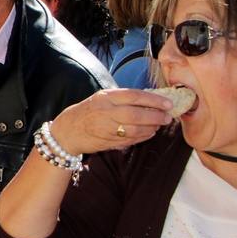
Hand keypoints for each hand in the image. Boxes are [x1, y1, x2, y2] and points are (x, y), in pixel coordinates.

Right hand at [48, 88, 174, 156]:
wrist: (69, 130)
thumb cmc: (89, 111)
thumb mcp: (102, 98)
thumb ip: (122, 99)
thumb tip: (150, 99)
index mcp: (106, 97)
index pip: (134, 96)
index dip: (153, 99)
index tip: (168, 103)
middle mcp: (106, 112)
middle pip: (136, 114)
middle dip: (155, 116)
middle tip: (167, 117)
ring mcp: (107, 128)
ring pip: (135, 129)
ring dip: (151, 128)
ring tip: (159, 125)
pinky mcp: (108, 141)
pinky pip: (130, 140)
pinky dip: (143, 137)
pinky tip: (149, 133)